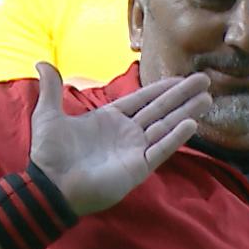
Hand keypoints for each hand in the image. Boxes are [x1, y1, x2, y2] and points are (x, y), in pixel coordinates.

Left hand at [30, 62, 211, 215]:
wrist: (51, 185)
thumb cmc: (49, 154)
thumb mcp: (48, 115)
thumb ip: (51, 89)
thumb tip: (41, 62)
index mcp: (109, 120)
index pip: (141, 100)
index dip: (161, 89)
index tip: (181, 78)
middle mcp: (125, 134)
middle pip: (160, 110)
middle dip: (182, 96)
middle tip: (205, 81)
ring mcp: (133, 151)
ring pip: (165, 127)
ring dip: (186, 112)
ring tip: (207, 99)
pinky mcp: (137, 168)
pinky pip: (160, 150)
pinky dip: (175, 138)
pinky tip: (192, 124)